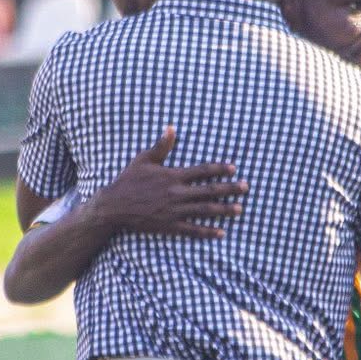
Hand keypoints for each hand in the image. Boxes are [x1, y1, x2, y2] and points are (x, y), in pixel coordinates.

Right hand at [95, 128, 246, 240]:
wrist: (114, 207)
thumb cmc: (128, 181)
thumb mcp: (143, 160)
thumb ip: (161, 146)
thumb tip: (172, 127)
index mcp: (172, 176)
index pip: (202, 171)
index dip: (219, 169)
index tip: (234, 168)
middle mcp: (177, 194)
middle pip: (209, 191)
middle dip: (229, 189)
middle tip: (246, 188)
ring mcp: (174, 211)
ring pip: (205, 210)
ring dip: (224, 209)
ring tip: (240, 209)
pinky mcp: (170, 226)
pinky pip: (192, 230)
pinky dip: (207, 231)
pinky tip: (221, 232)